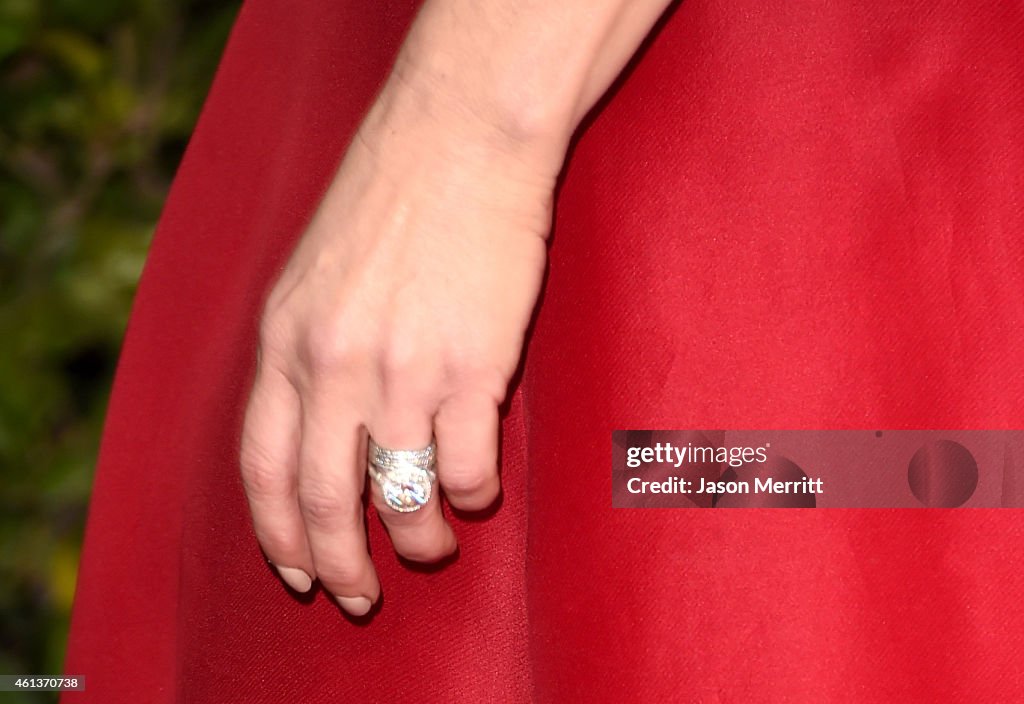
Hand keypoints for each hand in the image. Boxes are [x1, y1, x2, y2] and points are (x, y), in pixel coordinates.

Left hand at [238, 75, 558, 615]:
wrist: (460, 139)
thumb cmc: (393, 199)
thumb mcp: (313, 273)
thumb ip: (306, 352)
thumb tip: (322, 428)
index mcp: (287, 341)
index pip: (262, 466)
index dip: (277, 534)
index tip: (297, 572)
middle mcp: (335, 364)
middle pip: (323, 499)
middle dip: (340, 565)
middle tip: (359, 596)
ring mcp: (404, 369)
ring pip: (399, 496)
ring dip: (417, 540)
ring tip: (431, 547)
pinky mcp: (473, 366)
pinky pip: (466, 466)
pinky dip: (471, 493)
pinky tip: (478, 488)